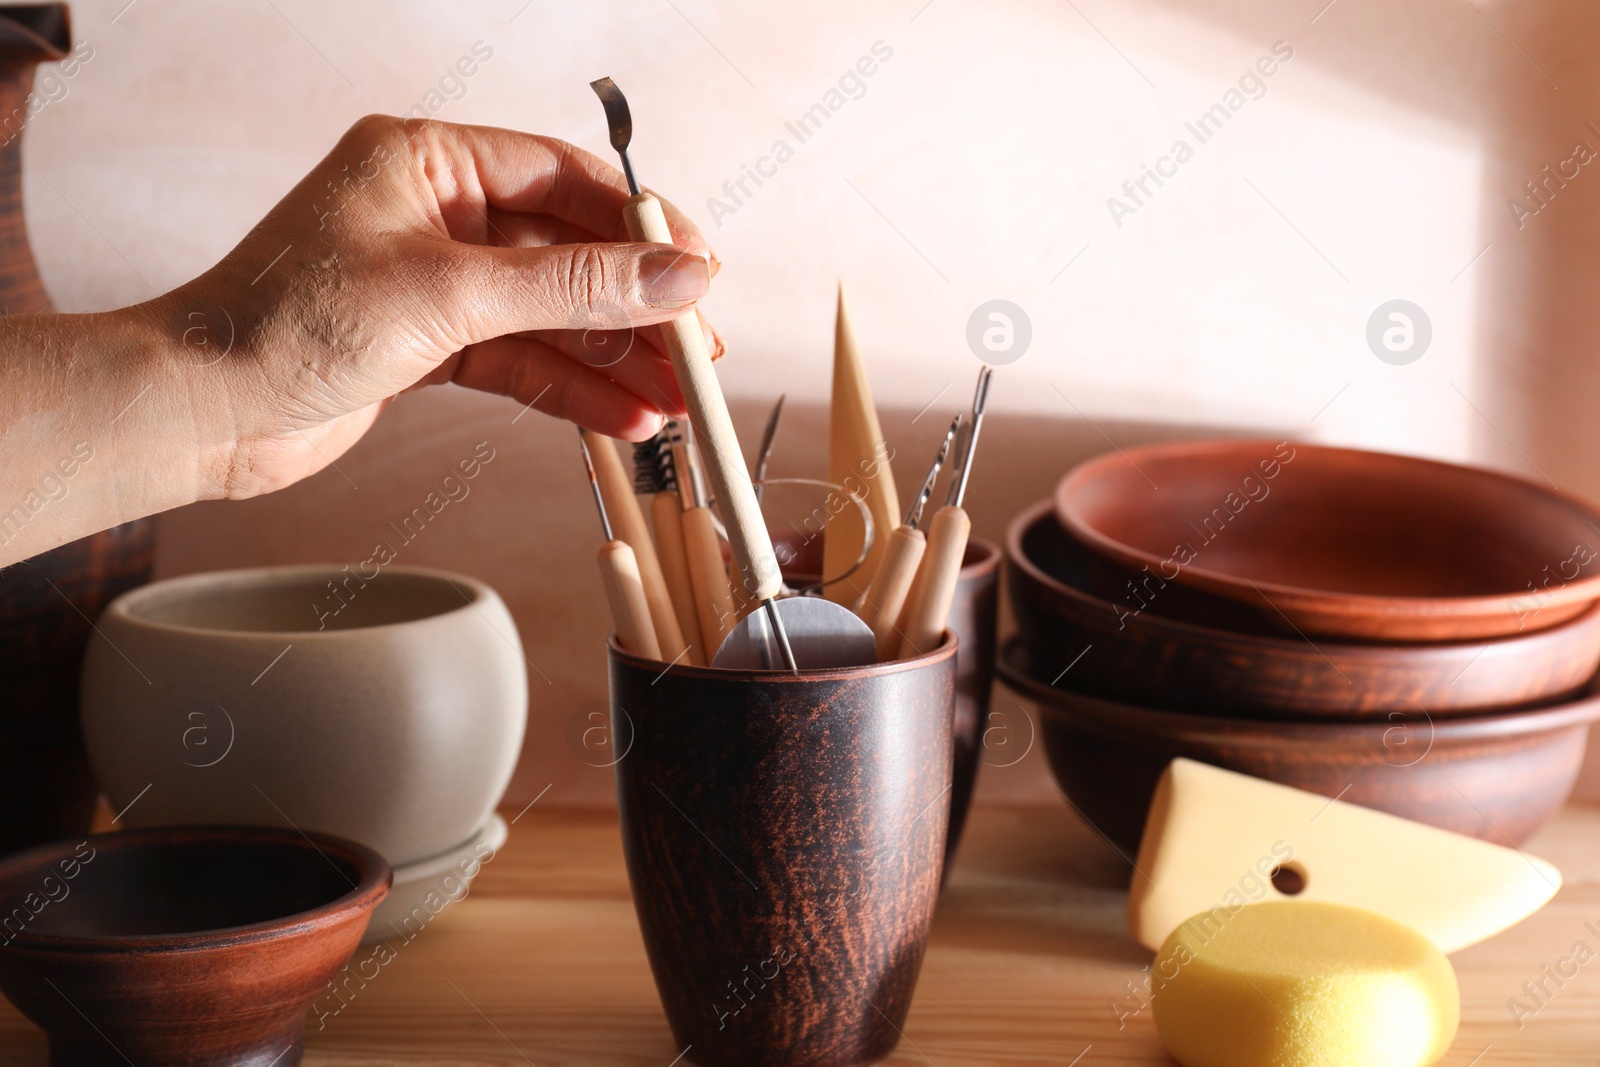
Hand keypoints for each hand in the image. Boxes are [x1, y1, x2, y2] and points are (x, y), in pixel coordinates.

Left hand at [155, 114, 719, 498]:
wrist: (200, 415)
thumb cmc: (283, 327)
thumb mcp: (448, 296)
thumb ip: (570, 286)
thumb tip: (675, 275)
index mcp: (427, 160)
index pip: (563, 177)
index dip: (641, 225)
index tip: (701, 270)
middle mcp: (434, 212)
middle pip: (567, 251)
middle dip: (635, 306)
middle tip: (696, 351)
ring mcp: (433, 281)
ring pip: (550, 314)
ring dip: (614, 359)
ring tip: (674, 402)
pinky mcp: (428, 344)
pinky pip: (522, 359)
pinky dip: (571, 389)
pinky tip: (623, 418)